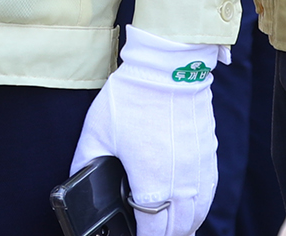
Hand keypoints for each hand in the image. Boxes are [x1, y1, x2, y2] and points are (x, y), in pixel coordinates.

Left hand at [71, 27, 219, 235]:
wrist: (169, 66)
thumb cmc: (132, 96)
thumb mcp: (96, 131)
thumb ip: (83, 162)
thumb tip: (76, 181)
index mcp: (152, 182)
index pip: (153, 232)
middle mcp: (181, 182)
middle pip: (178, 229)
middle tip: (149, 233)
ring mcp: (199, 170)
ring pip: (197, 216)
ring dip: (183, 227)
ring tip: (169, 229)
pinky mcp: (209, 155)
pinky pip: (208, 195)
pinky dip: (199, 209)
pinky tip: (189, 209)